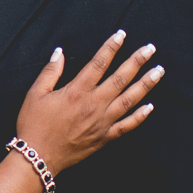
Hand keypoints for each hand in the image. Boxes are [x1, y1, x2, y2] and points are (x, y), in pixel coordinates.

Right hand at [13, 30, 161, 173]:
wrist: (37, 157)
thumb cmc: (33, 125)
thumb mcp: (35, 94)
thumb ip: (50, 72)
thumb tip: (60, 52)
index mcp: (76, 91)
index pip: (99, 63)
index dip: (111, 47)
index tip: (121, 34)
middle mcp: (93, 105)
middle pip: (120, 78)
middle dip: (137, 61)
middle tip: (150, 48)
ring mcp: (101, 122)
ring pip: (129, 100)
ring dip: (145, 84)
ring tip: (158, 71)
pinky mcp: (104, 137)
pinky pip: (126, 126)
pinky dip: (140, 116)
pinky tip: (150, 106)